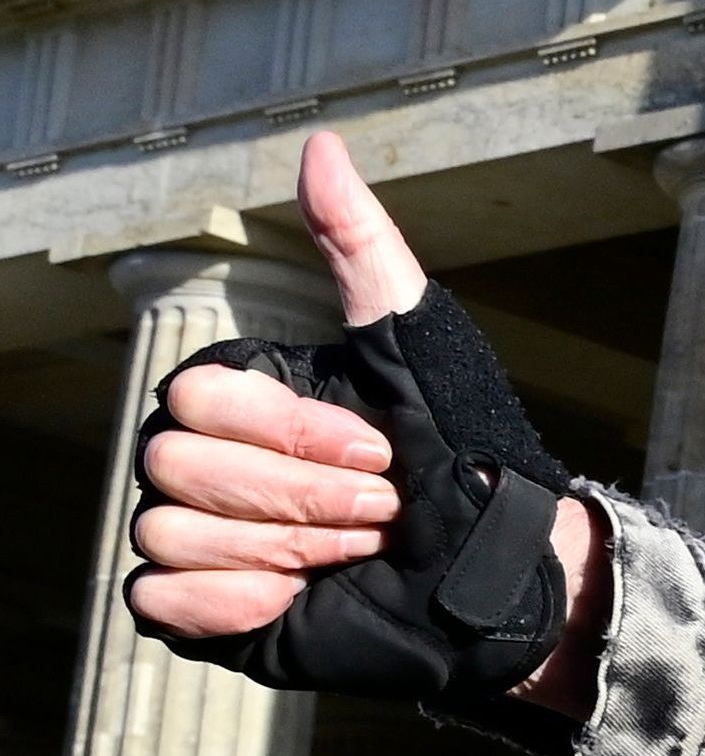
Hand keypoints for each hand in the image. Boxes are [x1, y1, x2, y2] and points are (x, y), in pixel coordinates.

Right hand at [128, 130, 606, 705]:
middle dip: (301, 494)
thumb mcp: (421, 344)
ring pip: (167, 532)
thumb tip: (320, 147)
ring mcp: (197, 534)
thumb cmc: (465, 452)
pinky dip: (233, 602)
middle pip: (176, 465)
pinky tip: (299, 598)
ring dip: (286, 547)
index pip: (195, 396)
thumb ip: (364, 247)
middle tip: (382, 507)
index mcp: (240, 397)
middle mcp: (202, 459)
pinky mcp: (201, 608)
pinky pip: (156, 599)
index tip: (381, 450)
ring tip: (358, 548)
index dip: (289, 432)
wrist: (498, 573)